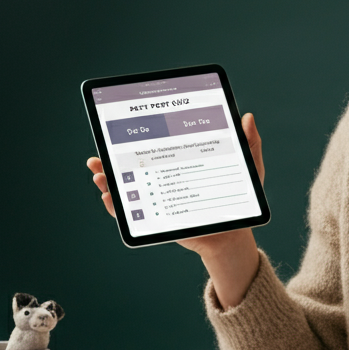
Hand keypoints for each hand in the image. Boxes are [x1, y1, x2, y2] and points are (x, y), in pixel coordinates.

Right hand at [86, 113, 264, 308]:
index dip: (137, 136)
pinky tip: (110, 199)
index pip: (156, 144)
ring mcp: (160, 198)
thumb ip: (249, 143)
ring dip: (109, 180)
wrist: (235, 232)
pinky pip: (133, 214)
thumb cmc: (237, 199)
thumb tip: (248, 117)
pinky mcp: (159, 218)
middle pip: (134, 164)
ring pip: (128, 187)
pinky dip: (118, 208)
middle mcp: (166, 177)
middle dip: (111, 158)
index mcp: (182, 160)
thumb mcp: (247, 169)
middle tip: (99, 155)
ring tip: (99, 174)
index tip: (120, 127)